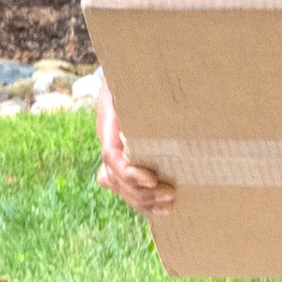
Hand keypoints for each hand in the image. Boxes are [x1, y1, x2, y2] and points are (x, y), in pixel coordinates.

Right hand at [89, 73, 176, 219]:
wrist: (132, 72)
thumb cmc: (137, 75)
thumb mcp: (136, 79)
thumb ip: (141, 90)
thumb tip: (159, 85)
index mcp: (110, 124)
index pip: (111, 156)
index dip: (129, 172)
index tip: (152, 178)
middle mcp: (110, 142)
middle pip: (115, 179)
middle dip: (141, 192)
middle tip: (171, 193)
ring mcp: (117, 154)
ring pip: (121, 188)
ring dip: (143, 201)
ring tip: (170, 203)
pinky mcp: (130, 161)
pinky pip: (128, 188)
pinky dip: (143, 201)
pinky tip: (162, 210)